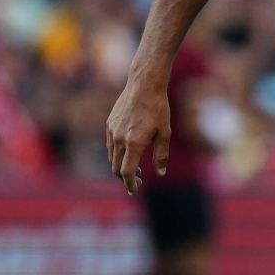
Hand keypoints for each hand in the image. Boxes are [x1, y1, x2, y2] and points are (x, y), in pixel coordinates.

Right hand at [105, 76, 170, 194]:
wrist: (144, 85)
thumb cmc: (158, 108)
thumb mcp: (165, 133)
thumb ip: (161, 155)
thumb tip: (161, 172)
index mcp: (134, 143)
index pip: (127, 172)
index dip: (130, 184)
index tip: (135, 190)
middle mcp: (119, 138)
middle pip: (116, 168)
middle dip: (125, 178)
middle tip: (138, 182)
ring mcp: (112, 131)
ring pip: (112, 157)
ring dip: (120, 166)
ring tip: (135, 169)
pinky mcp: (109, 124)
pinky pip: (110, 145)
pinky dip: (117, 154)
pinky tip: (128, 153)